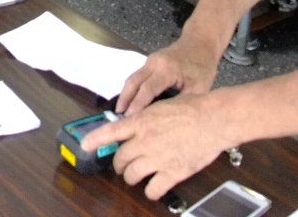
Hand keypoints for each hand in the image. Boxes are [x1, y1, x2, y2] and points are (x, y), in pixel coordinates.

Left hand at [81, 94, 230, 200]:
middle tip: (122, 165)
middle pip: (120, 158)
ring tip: (134, 176)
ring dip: (131, 177)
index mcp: (141, 121)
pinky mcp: (172, 173)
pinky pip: (153, 189)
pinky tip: (152, 187)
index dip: (95, 140)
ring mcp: (158, 158)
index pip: (110, 132)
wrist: (213, 119)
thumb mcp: (161, 106)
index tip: (84, 146)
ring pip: (132, 175)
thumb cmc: (192, 108)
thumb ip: (145, 118)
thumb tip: (134, 124)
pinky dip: (150, 191)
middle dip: (118, 164)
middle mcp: (145, 141)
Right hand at [117, 38, 219, 115]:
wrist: (200, 43)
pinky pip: (137, 76)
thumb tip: (170, 120)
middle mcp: (154, 63)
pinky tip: (130, 101)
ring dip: (125, 94)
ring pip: (132, 78)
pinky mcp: (150, 62)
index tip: (129, 119)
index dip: (137, 105)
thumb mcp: (200, 88)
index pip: (148, 89)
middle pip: (133, 82)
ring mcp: (150, 61)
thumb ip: (184, 103)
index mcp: (167, 70)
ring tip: (120, 112)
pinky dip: (131, 89)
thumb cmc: (202, 66)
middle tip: (118, 117)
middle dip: (125, 100)